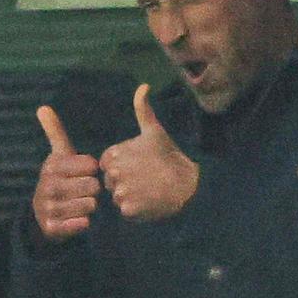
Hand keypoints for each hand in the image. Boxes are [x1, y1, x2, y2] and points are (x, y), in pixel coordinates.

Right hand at [32, 105, 101, 241]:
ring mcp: (49, 207)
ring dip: (89, 207)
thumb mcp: (57, 156)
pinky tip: (78, 219)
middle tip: (83, 192)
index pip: (91, 166)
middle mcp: (49, 185)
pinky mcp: (52, 227)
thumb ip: (55, 132)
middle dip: (92, 191)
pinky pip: (81, 224)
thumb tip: (43, 106)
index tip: (83, 174)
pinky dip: (83, 223)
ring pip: (90, 206)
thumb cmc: (59, 181)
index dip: (92, 171)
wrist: (41, 216)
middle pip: (93, 187)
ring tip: (79, 204)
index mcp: (53, 166)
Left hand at [99, 84, 198, 221]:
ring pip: (117, 198)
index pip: (107, 165)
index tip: (140, 167)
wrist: (189, 185)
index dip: (123, 167)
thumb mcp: (155, 131)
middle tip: (146, 180)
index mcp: (115, 154)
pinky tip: (149, 202)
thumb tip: (143, 86)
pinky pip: (125, 212)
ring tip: (149, 191)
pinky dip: (136, 210)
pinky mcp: (128, 209)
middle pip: (111, 182)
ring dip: (130, 197)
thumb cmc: (170, 157)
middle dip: (125, 182)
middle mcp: (115, 172)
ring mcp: (121, 191)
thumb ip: (142, 109)